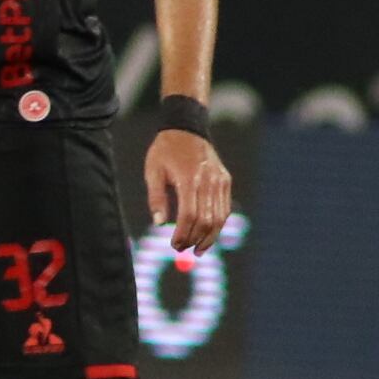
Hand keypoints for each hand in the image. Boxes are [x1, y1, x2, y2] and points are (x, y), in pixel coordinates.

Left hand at [143, 126, 232, 253]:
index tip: (174, 245)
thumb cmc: (165, 151)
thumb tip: (159, 224)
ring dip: (209, 237)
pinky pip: (224, 208)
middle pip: (206, 220)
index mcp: (189, 178)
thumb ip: (156, 198)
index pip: (189, 215)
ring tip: (198, 249)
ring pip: (219, 217)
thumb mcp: (153, 171)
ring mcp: (219, 181)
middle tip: (183, 250)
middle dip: (195, 239)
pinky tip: (207, 234)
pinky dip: (217, 224)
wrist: (187, 128)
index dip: (183, 234)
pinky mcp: (225, 181)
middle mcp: (208, 180)